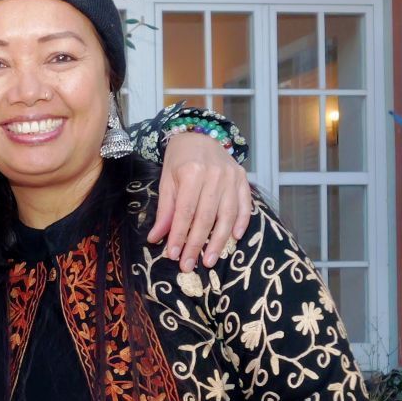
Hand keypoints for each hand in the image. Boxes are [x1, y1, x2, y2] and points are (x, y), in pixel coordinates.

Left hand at [148, 132, 252, 272]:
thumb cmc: (179, 159)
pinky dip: (241, 222)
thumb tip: (156, 238)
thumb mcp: (166, 181)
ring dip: (219, 241)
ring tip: (210, 260)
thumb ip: (165, 211)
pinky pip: (245, 205)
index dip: (179, 236)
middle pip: (206, 217)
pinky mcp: (242, 179)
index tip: (174, 256)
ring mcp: (231, 177)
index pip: (185, 212)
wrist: (199, 134)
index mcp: (192, 173)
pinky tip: (235, 239)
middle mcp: (215, 176)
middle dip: (196, 245)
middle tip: (188, 265)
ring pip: (227, 216)